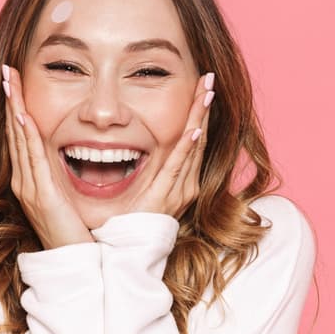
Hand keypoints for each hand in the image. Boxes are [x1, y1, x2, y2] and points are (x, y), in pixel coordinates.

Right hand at [2, 63, 93, 250]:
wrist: (74, 267)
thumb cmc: (76, 236)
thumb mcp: (68, 201)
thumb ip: (65, 181)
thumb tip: (79, 160)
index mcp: (32, 182)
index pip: (22, 137)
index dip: (17, 108)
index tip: (15, 83)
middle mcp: (25, 182)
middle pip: (15, 133)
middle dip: (11, 101)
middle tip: (8, 71)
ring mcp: (30, 188)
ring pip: (20, 140)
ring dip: (14, 109)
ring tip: (11, 82)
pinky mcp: (41, 195)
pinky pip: (32, 158)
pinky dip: (26, 134)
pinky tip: (22, 115)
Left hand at [114, 71, 213, 220]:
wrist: (126, 254)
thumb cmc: (127, 223)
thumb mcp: (138, 190)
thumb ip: (141, 170)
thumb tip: (129, 147)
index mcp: (178, 181)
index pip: (192, 139)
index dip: (197, 113)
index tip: (200, 88)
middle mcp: (184, 184)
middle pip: (198, 137)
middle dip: (202, 107)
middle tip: (208, 79)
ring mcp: (177, 191)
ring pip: (192, 147)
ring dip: (199, 118)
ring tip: (206, 92)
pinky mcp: (165, 197)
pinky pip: (177, 167)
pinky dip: (187, 148)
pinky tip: (193, 129)